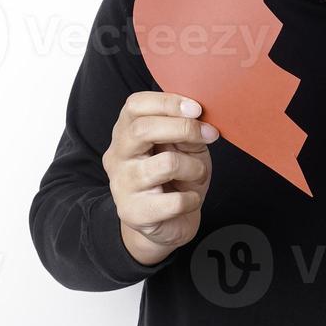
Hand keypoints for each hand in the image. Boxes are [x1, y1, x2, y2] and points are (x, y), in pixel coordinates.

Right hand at [103, 91, 219, 264]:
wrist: (169, 223)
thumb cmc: (177, 178)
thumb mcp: (186, 147)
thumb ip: (187, 131)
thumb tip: (197, 120)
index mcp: (126, 133)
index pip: (135, 105)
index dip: (168, 102)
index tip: (197, 109)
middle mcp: (117, 156)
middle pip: (142, 129)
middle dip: (183, 128)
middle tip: (209, 135)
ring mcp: (121, 185)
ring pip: (166, 164)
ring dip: (194, 168)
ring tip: (197, 175)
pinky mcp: (133, 213)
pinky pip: (174, 201)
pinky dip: (192, 199)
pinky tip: (190, 200)